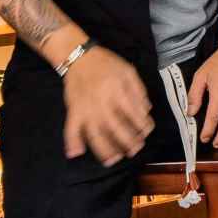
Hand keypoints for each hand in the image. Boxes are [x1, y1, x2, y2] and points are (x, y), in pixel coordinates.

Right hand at [63, 47, 153, 166]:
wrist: (79, 57)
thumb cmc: (106, 64)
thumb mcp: (128, 71)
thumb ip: (139, 91)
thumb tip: (146, 110)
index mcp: (118, 92)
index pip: (133, 114)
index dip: (142, 126)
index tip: (146, 132)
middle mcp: (102, 103)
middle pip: (116, 128)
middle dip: (127, 142)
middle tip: (135, 150)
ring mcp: (86, 109)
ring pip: (95, 134)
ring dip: (104, 149)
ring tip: (112, 160)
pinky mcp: (73, 111)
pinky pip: (70, 128)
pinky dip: (71, 141)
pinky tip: (75, 153)